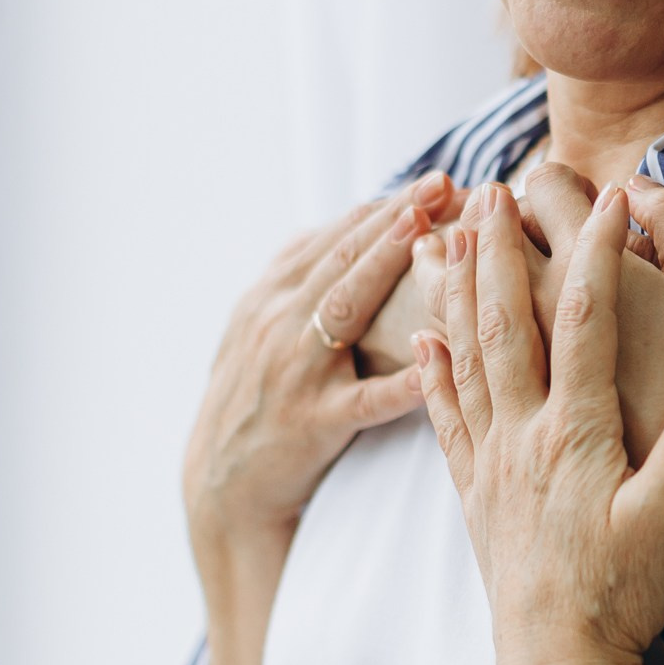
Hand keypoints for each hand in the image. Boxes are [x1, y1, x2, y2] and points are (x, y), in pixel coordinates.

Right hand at [180, 172, 455, 555]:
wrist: (220, 486)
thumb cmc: (256, 401)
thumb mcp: (258, 329)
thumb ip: (295, 280)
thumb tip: (329, 228)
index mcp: (274, 296)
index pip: (338, 237)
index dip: (387, 205)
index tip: (438, 177)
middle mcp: (278, 322)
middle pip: (343, 257)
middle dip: (393, 214)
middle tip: (443, 182)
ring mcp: (292, 370)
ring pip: (345, 308)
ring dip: (384, 265)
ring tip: (425, 233)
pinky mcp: (310, 423)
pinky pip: (363, 400)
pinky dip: (398, 382)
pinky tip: (434, 359)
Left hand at [416, 184, 663, 664]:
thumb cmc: (623, 596)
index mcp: (577, 432)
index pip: (587, 321)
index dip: (600, 254)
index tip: (611, 199)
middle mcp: (525, 436)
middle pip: (507, 323)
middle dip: (502, 250)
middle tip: (492, 190)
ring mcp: (493, 464)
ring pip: (466, 359)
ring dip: (456, 293)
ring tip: (445, 237)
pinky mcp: (476, 495)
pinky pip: (446, 418)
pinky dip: (433, 371)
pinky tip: (423, 338)